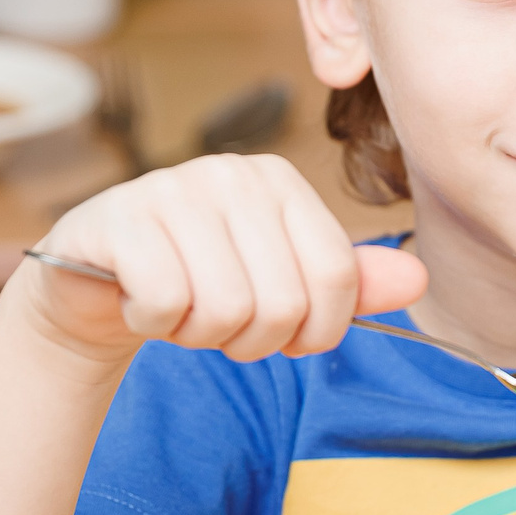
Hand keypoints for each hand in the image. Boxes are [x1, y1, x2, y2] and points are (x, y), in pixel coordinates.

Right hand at [21, 153, 427, 364]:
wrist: (97, 284)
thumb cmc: (200, 281)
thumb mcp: (281, 282)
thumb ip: (348, 282)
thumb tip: (418, 278)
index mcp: (279, 181)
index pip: (336, 275)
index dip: (317, 332)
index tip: (289, 339)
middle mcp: (229, 173)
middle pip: (283, 303)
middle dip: (253, 341)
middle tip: (221, 325)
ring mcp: (170, 189)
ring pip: (225, 309)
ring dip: (201, 335)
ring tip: (183, 310)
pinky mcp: (119, 219)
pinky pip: (164, 303)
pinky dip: (155, 324)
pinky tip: (143, 301)